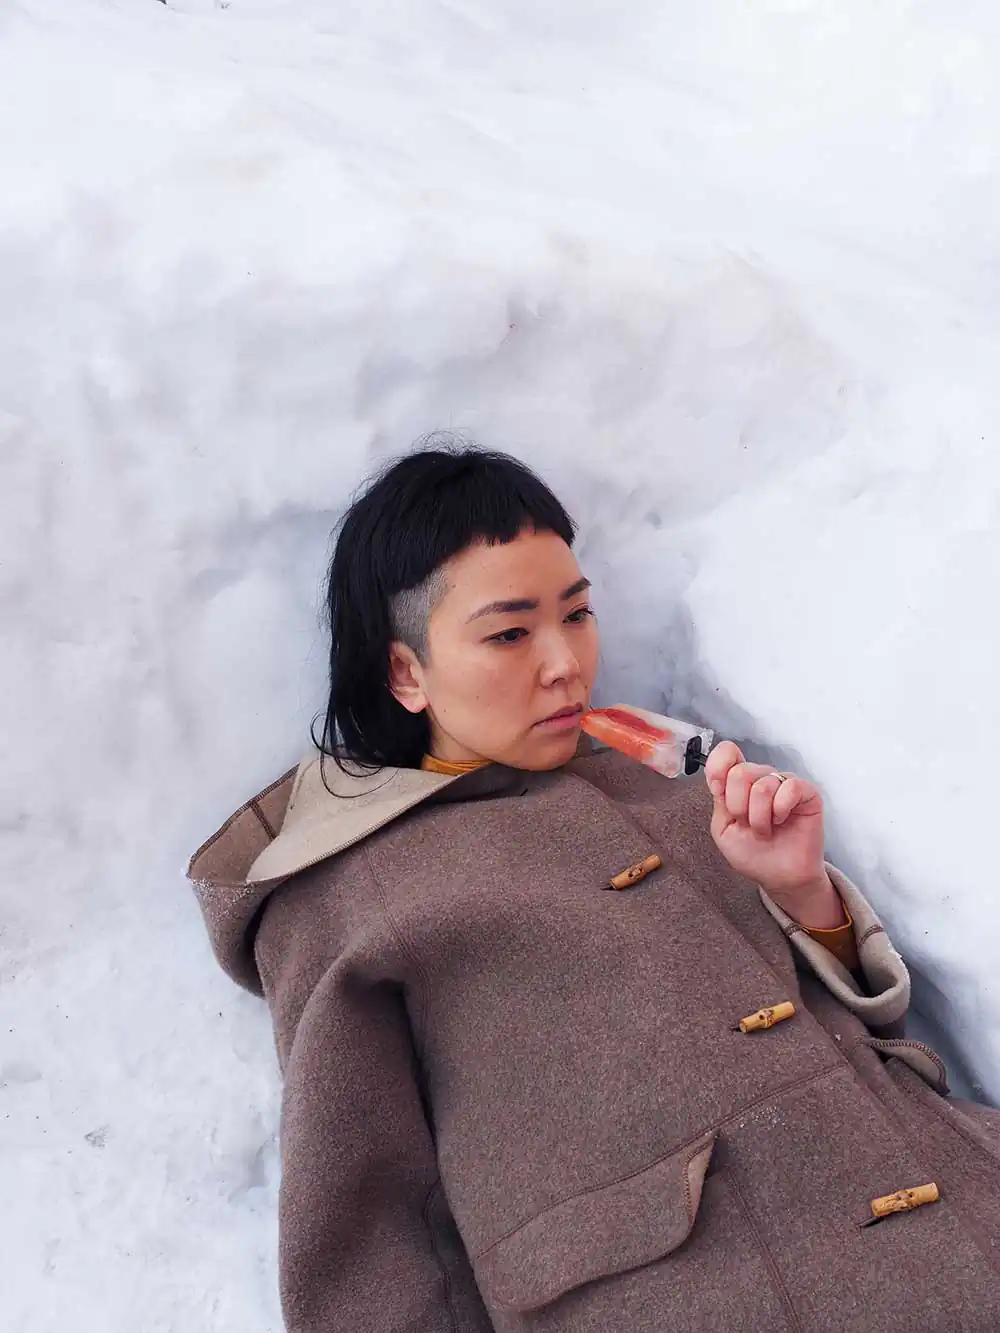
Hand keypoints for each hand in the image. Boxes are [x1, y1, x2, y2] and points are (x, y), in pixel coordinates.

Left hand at [704, 742, 845, 929]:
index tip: (718, 790)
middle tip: (749, 824)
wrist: (781, 877)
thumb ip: (720, 801)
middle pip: (740, 772)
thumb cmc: (754, 854)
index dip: (718, 767)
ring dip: (760, 817)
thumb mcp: (724, 829)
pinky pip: (790, 787)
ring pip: (763, 784)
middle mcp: (761, 778)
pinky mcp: (806, 792)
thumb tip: (719, 776)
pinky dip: (781, 810)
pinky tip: (782, 820)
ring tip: (766, 829)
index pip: (726, 753)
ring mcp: (784, 783)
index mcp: (738, 784)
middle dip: (740, 806)